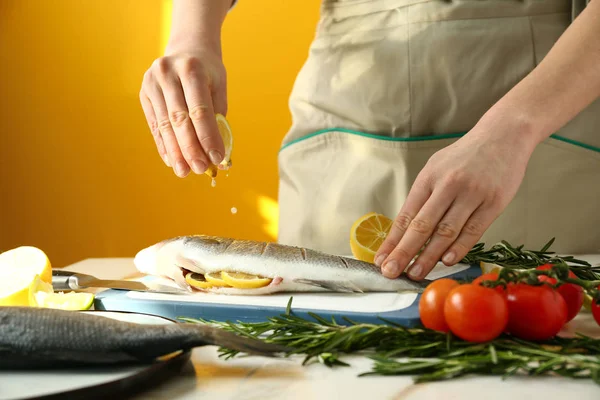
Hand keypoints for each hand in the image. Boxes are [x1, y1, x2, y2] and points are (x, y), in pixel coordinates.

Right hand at [139, 48, 226, 176]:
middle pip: (179, 119)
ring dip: (176, 152)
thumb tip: (219, 155)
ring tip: (185, 171)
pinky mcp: (143, 93)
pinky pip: (155, 124)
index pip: (200, 110)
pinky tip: (172, 160)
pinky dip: (164, 145)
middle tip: (200, 169)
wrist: (186, 47)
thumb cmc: (207, 71)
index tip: (217, 158)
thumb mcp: (218, 86)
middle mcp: (168, 73)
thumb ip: (218, 117)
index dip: (208, 137)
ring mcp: (152, 82)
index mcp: (191, 69)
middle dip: (191, 149)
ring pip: (165, 125)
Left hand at [374, 121, 535, 280]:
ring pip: (446, 231)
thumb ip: (424, 197)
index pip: (406, 215)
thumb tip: (405, 230)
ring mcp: (471, 193)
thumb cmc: (466, 156)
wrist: (504, 135)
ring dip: (429, 256)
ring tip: (416, 272)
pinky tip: (446, 260)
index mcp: (429, 177)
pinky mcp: (494, 202)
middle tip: (391, 271)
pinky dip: (459, 248)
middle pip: (421, 225)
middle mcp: (447, 185)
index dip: (392, 240)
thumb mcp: (437, 168)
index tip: (381, 259)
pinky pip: (473, 229)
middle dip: (404, 252)